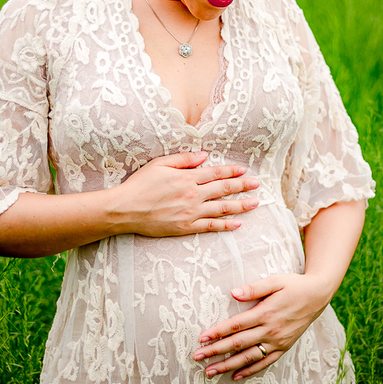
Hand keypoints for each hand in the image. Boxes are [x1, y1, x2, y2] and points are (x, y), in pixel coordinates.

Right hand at [113, 151, 259, 237]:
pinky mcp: (186, 227)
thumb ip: (183, 159)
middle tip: (257, 185)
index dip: (232, 171)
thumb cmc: (140, 185)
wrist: (125, 210)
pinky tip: (237, 224)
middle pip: (223, 189)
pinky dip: (225, 225)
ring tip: (254, 204)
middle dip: (242, 186)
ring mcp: (190, 212)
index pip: (216, 173)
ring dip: (240, 206)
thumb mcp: (159, 164)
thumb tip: (204, 156)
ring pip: (221, 208)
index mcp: (187, 177)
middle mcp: (192, 194)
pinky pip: (210, 226)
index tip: (245, 171)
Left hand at [190, 273, 336, 380]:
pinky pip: (265, 362)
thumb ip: (254, 288)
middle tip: (197, 357)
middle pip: (238, 343)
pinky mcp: (284, 347)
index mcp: (266, 313)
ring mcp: (278, 341)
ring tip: (210, 371)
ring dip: (228, 365)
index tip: (201, 338)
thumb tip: (233, 292)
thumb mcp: (275, 280)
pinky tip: (235, 376)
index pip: (236, 325)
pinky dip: (250, 371)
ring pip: (249, 357)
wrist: (318, 296)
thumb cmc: (294, 285)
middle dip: (216, 351)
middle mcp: (271, 330)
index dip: (217, 332)